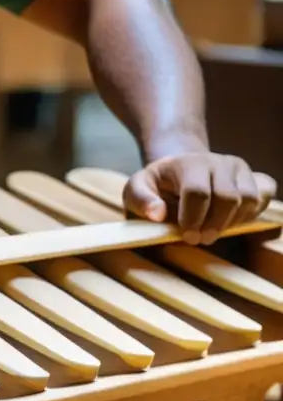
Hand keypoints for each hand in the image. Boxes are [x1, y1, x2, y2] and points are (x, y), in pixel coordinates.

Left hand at [124, 152, 276, 244]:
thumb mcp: (136, 189)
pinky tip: (231, 221)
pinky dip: (251, 214)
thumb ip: (141, 200)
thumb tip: (157, 214)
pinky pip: (264, 197)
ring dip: (232, 222)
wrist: (180, 170)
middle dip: (214, 224)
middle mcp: (218, 161)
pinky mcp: (255, 177)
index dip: (193, 218)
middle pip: (228, 197)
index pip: (197, 192)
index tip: (187, 235)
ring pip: (249, 200)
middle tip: (200, 239)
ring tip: (212, 230)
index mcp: (188, 163)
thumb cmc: (157, 185)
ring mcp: (239, 168)